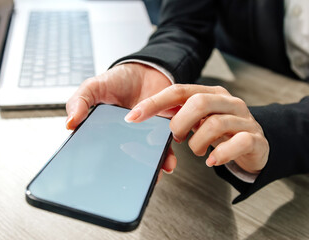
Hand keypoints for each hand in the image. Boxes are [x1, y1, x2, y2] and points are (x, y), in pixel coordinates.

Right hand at [65, 63, 176, 175]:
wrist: (148, 69)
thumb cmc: (118, 80)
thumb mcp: (93, 86)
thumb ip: (79, 102)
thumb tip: (69, 123)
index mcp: (104, 131)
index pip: (100, 152)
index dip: (99, 165)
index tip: (99, 177)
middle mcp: (124, 138)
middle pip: (124, 162)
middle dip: (127, 172)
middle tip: (129, 177)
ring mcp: (144, 137)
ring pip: (145, 160)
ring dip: (149, 168)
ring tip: (151, 173)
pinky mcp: (162, 133)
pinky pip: (164, 149)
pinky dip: (166, 157)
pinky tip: (166, 161)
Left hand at [125, 84, 269, 173]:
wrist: (255, 144)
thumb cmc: (220, 131)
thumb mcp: (198, 120)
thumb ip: (177, 116)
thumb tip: (143, 120)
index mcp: (210, 93)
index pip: (178, 91)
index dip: (154, 103)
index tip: (132, 117)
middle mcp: (228, 101)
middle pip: (198, 102)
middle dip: (179, 123)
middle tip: (176, 137)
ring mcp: (244, 118)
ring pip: (216, 123)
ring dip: (197, 142)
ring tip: (196, 151)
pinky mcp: (255, 138)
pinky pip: (239, 142)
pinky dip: (220, 154)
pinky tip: (212, 161)